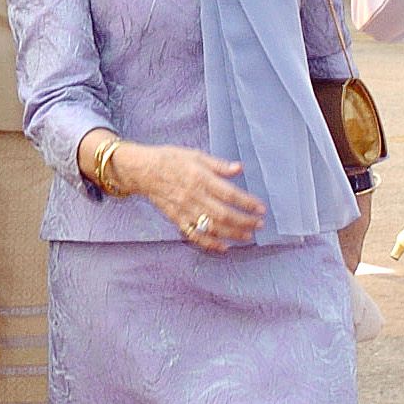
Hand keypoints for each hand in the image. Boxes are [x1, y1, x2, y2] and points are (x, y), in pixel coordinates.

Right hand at [112, 142, 264, 250]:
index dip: (247, 203)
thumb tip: (239, 168)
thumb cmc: (170, 159)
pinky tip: (223, 248)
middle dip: (245, 222)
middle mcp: (194, 196)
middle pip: (224, 215)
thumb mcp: (196, 155)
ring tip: (248, 236)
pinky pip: (194, 235)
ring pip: (212, 227)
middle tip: (259, 225)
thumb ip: (218, 165)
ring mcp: (185, 210)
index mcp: (201, 178)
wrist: (143, 171)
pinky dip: (209, 244)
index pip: (230, 194)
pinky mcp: (177, 219)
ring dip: (232, 234)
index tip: (261, 208)